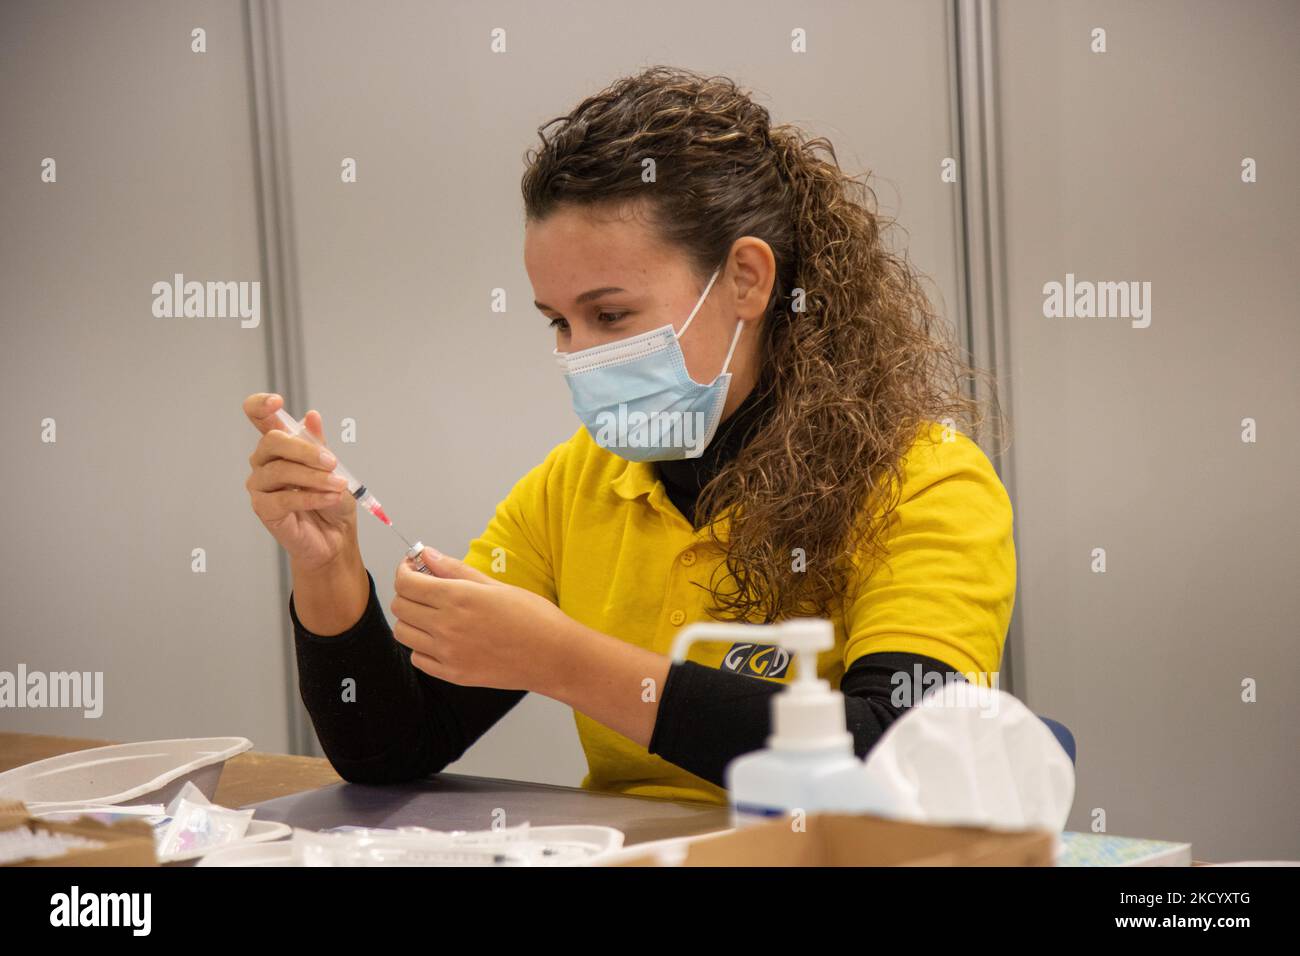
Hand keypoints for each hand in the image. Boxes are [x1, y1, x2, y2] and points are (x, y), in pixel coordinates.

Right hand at [243, 392, 357, 572]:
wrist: (336, 536)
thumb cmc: (332, 499)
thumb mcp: (333, 467)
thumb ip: (319, 443)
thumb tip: (311, 416)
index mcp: (279, 445)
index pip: (258, 417)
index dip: (261, 405)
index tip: (276, 401)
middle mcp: (264, 462)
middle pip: (272, 442)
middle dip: (305, 450)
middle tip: (332, 462)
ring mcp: (261, 486)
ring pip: (280, 471)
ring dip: (314, 477)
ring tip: (338, 486)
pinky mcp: (264, 509)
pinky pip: (284, 499)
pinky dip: (311, 497)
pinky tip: (330, 498)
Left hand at [390, 546, 575, 691]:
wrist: (554, 657)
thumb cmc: (534, 618)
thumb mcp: (495, 585)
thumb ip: (455, 569)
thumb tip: (426, 554)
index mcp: (458, 598)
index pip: (406, 582)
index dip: (403, 570)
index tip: (412, 568)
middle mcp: (447, 626)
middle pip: (400, 606)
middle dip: (407, 592)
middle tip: (424, 588)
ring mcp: (447, 653)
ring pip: (403, 633)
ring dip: (411, 619)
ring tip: (433, 614)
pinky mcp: (453, 674)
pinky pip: (417, 658)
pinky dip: (422, 646)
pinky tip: (442, 638)